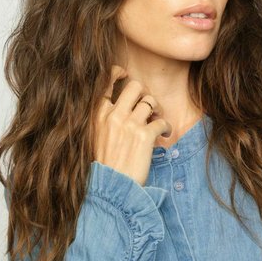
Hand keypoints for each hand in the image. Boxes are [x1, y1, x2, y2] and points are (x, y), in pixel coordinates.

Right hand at [93, 66, 172, 186]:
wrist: (111, 187)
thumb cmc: (104, 165)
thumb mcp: (95, 137)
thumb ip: (105, 119)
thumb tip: (122, 105)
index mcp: (98, 114)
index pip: (105, 81)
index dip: (118, 73)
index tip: (125, 74)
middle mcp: (113, 115)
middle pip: (135, 86)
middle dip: (144, 93)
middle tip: (148, 107)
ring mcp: (129, 124)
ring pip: (150, 101)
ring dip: (157, 110)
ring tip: (157, 122)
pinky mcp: (145, 136)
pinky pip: (162, 122)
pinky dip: (166, 128)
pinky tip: (165, 135)